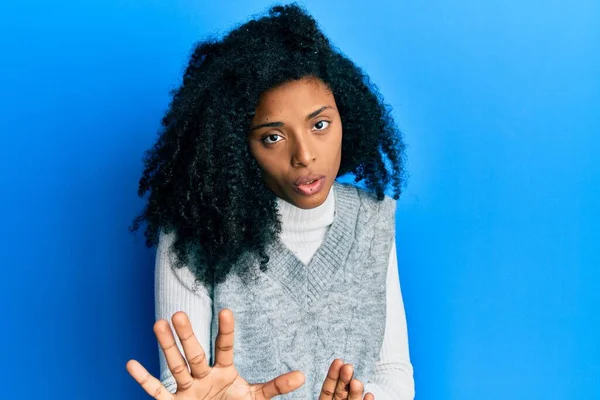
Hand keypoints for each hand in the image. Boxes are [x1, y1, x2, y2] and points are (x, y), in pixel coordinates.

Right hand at [126, 309, 304, 398]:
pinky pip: (156, 393)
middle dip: (187, 336)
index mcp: (224, 372)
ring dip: (166, 348)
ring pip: (175, 366)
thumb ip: (275, 387)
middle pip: (195, 353)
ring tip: (157, 324)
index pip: (225, 347)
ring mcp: (187, 390)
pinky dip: (144, 380)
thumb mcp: (256, 398)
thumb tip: (302, 375)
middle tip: (178, 313)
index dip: (226, 331)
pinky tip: (131, 364)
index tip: (227, 311)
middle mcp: (203, 376)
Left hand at [318, 359, 373, 399]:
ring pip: (352, 399)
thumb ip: (313, 389)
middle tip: (348, 367)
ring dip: (356, 391)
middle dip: (345, 378)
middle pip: (341, 391)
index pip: (328, 388)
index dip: (333, 374)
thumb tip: (301, 377)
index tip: (338, 361)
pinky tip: (369, 395)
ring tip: (356, 382)